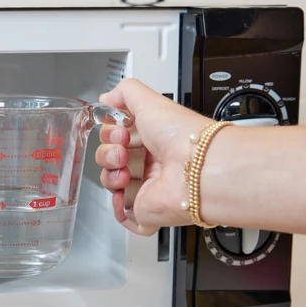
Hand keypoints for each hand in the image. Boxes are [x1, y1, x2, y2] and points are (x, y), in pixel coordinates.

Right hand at [96, 79, 212, 234]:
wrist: (198, 169)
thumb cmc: (182, 136)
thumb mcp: (150, 100)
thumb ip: (125, 92)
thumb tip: (107, 97)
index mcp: (151, 138)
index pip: (117, 137)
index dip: (110, 132)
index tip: (119, 128)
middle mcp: (149, 162)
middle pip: (109, 159)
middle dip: (107, 151)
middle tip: (123, 146)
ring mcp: (146, 187)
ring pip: (110, 182)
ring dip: (109, 172)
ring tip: (125, 167)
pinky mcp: (144, 209)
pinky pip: (122, 214)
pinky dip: (116, 206)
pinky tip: (123, 190)